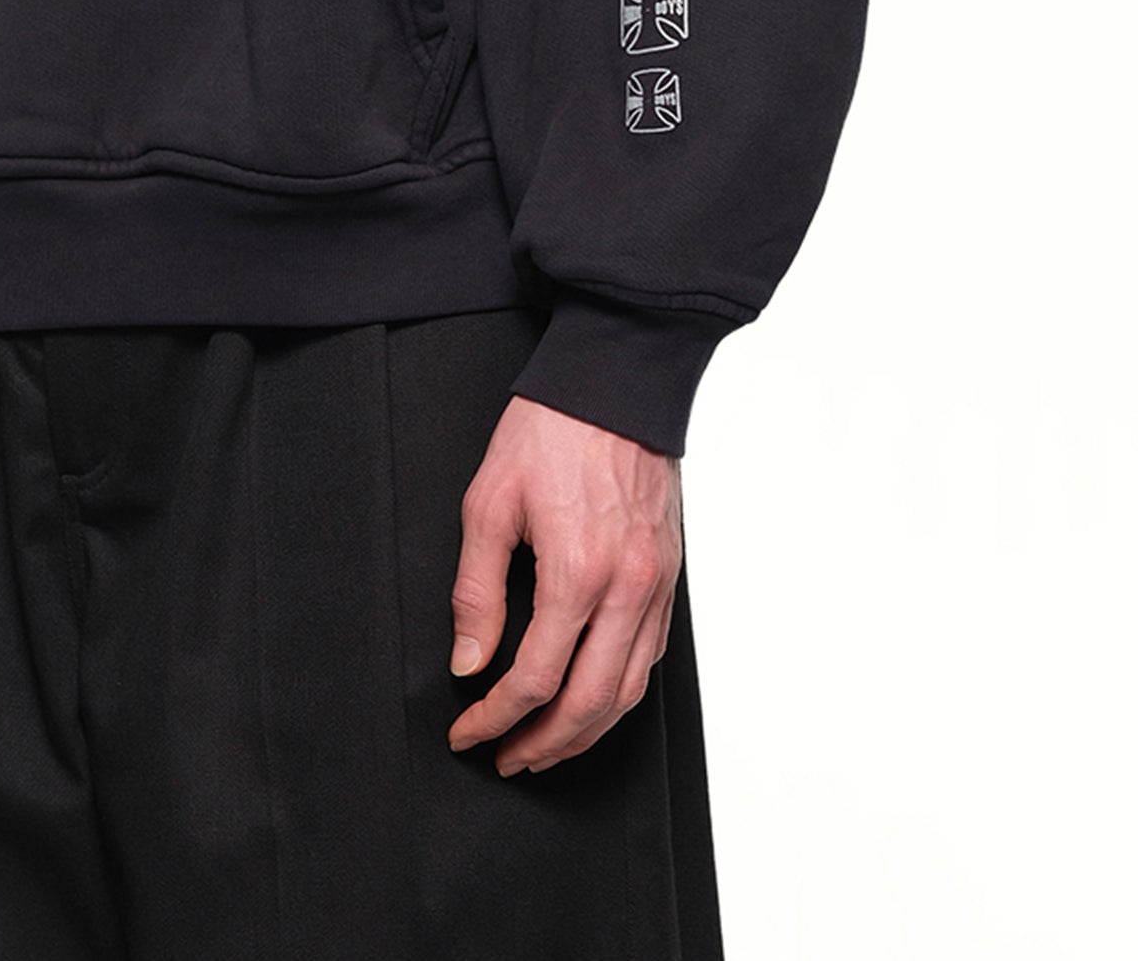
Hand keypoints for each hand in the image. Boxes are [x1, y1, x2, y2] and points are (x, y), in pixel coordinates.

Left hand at [447, 395, 680, 773]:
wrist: (618, 380)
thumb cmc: (551, 429)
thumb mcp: (489, 500)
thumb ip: (476, 588)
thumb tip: (469, 661)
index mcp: (578, 572)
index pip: (535, 679)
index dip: (494, 718)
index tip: (467, 731)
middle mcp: (628, 589)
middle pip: (588, 704)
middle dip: (542, 744)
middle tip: (505, 757)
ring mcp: (657, 586)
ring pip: (627, 693)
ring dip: (583, 733)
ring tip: (544, 747)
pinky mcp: (670, 576)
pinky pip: (649, 658)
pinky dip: (618, 696)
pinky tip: (589, 701)